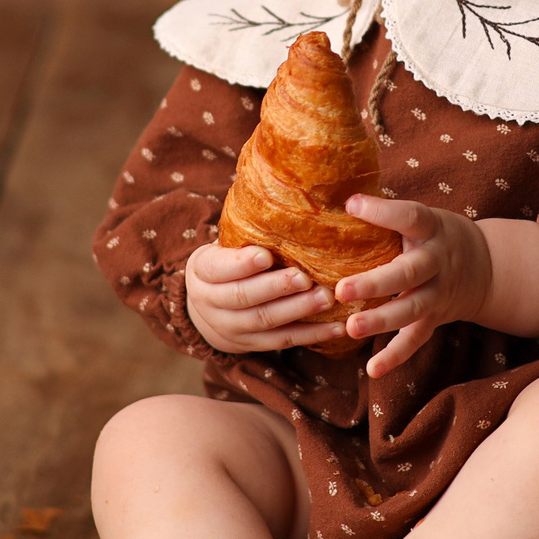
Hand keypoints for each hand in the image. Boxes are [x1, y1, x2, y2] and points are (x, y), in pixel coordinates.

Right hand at [186, 243, 345, 354]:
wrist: (210, 307)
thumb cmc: (227, 263)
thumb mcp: (224, 246)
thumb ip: (245, 232)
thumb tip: (279, 194)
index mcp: (202, 272)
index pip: (218, 268)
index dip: (241, 264)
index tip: (266, 255)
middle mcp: (210, 303)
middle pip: (243, 297)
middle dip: (275, 288)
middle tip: (304, 278)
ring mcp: (230, 328)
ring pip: (264, 321)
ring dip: (297, 310)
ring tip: (325, 298)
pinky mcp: (252, 345)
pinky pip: (282, 341)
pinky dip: (310, 335)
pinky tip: (336, 328)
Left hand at [334, 199, 538, 377]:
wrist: (485, 266)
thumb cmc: (435, 235)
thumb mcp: (423, 216)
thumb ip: (388, 213)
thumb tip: (335, 192)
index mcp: (431, 228)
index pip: (410, 216)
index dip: (384, 212)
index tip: (352, 204)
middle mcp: (437, 262)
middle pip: (409, 273)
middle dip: (376, 283)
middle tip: (342, 289)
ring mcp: (438, 294)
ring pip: (411, 310)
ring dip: (381, 321)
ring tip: (351, 328)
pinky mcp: (435, 319)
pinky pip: (415, 340)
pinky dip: (395, 356)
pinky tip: (372, 369)